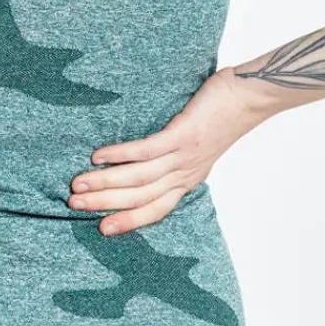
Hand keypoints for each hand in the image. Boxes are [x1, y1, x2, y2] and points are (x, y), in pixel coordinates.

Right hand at [67, 67, 268, 235]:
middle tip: (74, 205)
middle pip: (140, 197)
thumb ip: (173, 157)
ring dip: (105, 182)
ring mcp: (184, 156)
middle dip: (105, 203)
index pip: (155, 209)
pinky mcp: (182, 135)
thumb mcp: (197, 146)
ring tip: (79, 184)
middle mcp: (185, 174)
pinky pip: (146, 150)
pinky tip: (98, 156)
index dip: (128, 220)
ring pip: (139, 177)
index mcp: (187, 180)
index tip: (101, 227)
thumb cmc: (222, 117)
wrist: (250, 97)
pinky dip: (120, 155)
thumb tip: (142, 157)